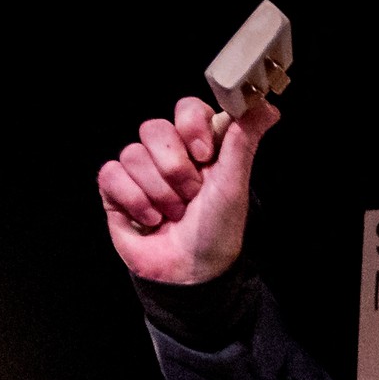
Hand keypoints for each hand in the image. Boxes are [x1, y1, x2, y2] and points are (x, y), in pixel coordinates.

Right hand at [98, 96, 279, 284]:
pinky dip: (134, 201)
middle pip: (154, 129)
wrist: (191, 273)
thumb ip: (245, 140)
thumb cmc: (217, 231)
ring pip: (132, 154)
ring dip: (159, 193)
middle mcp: (168, 155)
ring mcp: (140, 172)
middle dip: (174, 169)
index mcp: (199, 147)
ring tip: (173, 215)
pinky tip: (150, 220)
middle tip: (190, 196)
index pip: (186, 108)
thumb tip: (267, 106)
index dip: (191, 127)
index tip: (204, 155)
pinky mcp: (116, 192)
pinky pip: (111, 174)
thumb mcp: (235, 184)